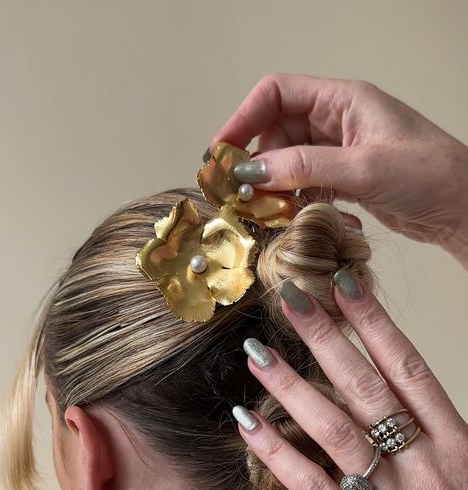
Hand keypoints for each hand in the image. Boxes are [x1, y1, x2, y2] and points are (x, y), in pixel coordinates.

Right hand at [207, 74, 467, 264]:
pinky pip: (307, 185)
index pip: (277, 94)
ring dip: (276, 188)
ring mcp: (342, 152)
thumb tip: (252, 171)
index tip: (222, 153)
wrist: (465, 207)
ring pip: (290, 163)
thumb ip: (305, 167)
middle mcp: (339, 121)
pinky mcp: (347, 180)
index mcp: (343, 100)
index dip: (244, 119)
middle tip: (243, 195)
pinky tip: (297, 219)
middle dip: (258, 162)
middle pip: (277, 132)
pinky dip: (296, 201)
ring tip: (270, 213)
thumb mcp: (364, 168)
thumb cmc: (430, 174)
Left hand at [234, 274, 467, 489]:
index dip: (375, 324)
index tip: (345, 284)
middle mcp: (427, 468)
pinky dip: (280, 455)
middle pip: (369, 388)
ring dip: (293, 387)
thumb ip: (441, 446)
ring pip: (337, 432)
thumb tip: (407, 407)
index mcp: (460, 448)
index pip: (411, 371)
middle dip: (327, 338)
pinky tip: (247, 426)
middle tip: (290, 296)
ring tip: (257, 353)